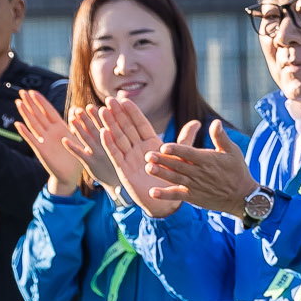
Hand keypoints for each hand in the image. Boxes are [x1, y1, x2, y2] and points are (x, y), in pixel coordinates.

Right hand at [17, 91, 87, 195]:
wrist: (71, 175)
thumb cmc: (76, 156)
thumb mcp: (79, 139)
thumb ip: (79, 125)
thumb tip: (80, 110)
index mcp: (59, 128)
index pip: (48, 112)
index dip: (41, 102)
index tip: (33, 91)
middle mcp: (50, 133)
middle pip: (38, 115)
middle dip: (31, 104)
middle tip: (22, 92)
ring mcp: (44, 141)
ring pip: (34, 124)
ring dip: (26, 114)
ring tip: (18, 102)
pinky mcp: (42, 151)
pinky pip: (33, 140)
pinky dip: (25, 133)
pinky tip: (18, 124)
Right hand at [89, 101, 180, 217]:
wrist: (166, 202)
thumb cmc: (172, 178)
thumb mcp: (180, 156)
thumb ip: (185, 138)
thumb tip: (197, 122)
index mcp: (151, 143)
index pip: (140, 124)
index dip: (132, 113)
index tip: (124, 99)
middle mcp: (138, 149)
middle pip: (126, 128)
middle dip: (117, 114)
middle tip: (109, 100)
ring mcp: (129, 158)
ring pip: (118, 138)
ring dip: (110, 125)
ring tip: (103, 111)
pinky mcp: (124, 170)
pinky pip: (115, 155)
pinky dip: (110, 144)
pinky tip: (104, 132)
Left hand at [142, 120, 258, 219]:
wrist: (242, 197)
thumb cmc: (237, 171)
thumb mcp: (233, 152)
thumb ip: (221, 137)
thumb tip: (215, 122)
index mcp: (208, 160)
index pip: (189, 154)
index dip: (177, 150)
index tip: (164, 146)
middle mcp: (200, 173)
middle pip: (179, 165)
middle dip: (163, 160)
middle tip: (148, 155)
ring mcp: (195, 186)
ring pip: (175, 178)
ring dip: (161, 174)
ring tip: (148, 168)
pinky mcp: (193, 197)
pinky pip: (177, 195)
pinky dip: (165, 195)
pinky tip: (152, 192)